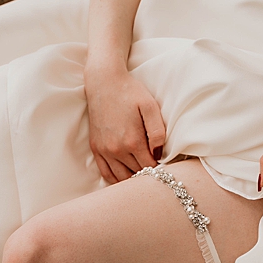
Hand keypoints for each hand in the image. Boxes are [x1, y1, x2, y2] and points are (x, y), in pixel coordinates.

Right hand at [85, 64, 166, 182]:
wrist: (103, 83)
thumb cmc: (130, 92)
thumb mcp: (150, 106)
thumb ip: (158, 131)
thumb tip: (159, 153)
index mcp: (132, 141)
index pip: (149, 167)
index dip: (160, 169)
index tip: (167, 166)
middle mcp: (116, 150)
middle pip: (136, 173)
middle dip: (147, 174)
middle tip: (157, 171)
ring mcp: (104, 151)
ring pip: (120, 177)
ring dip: (132, 178)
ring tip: (143, 175)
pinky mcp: (96, 148)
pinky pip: (105, 172)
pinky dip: (116, 179)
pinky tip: (125, 177)